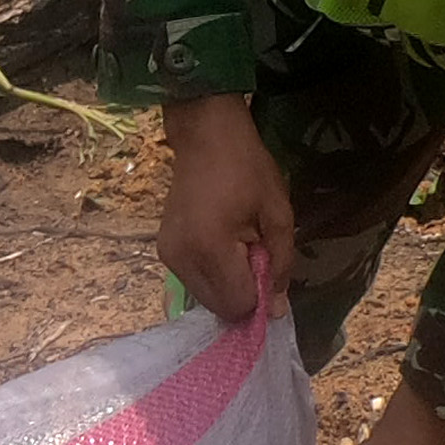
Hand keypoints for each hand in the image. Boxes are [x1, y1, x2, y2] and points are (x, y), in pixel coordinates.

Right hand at [158, 93, 293, 321]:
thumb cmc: (247, 168)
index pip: (238, 303)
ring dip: (228, 285)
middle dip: (244, 292)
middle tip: (254, 252)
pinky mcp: (164, 252)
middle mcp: (182, 259)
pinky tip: (221, 245)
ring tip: (237, 245)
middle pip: (220, 308)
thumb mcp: (278, 213)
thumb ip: (280, 263)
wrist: (205, 136)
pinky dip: (213, 276)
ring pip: (206, 299)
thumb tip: (278, 308)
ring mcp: (168, 257)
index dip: (261, 294)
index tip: (269, 265)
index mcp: (210, 247)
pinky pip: (194, 282)